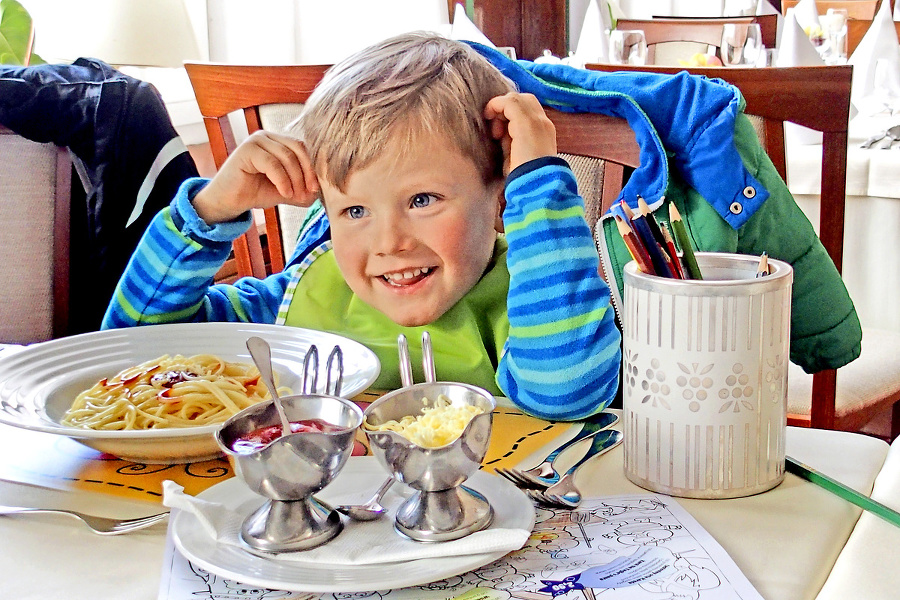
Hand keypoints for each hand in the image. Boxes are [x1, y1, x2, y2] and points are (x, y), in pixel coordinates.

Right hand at [192, 131, 319, 223]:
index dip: (312, 167)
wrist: (229, 201)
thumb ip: (303, 187)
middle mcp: (267, 136)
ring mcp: (256, 140)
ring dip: (295, 179)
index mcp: (277, 141)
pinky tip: (284, 194)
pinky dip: (282, 181)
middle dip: (306, 173)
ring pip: (286, 156)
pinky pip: (273, 164)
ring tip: (294, 196)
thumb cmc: (255, 192)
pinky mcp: (246, 150)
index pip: (303, 148)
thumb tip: (321, 191)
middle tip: (308, 193)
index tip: (316, 189)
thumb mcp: (286, 190)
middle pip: (297, 149)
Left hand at [483, 92, 556, 174]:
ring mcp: (537, 120)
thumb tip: (499, 131)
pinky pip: (509, 101)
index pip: (528, 111)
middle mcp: (543, 122)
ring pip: (516, 98)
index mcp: (544, 132)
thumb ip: (510, 140)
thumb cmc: (525, 178)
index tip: (499, 134)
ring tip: (494, 131)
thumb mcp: (516, 156)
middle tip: (496, 130)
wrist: (538, 187)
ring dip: (500, 109)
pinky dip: (496, 106)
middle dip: (506, 109)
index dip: (510, 116)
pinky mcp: (527, 122)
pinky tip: (488, 116)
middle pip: (524, 100)